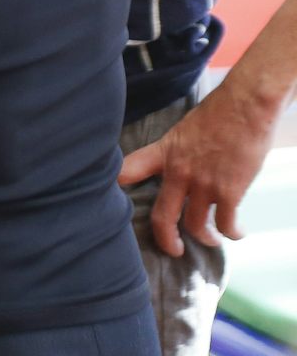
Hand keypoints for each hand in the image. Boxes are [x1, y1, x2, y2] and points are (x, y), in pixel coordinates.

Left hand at [118, 81, 277, 255]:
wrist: (246, 105)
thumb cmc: (218, 111)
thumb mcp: (183, 129)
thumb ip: (177, 151)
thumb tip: (178, 164)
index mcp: (164, 152)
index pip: (129, 169)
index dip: (115, 186)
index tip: (109, 200)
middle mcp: (179, 171)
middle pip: (161, 216)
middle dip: (165, 239)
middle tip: (173, 249)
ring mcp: (204, 183)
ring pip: (195, 225)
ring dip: (204, 237)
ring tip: (210, 239)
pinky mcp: (229, 191)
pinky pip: (225, 223)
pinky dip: (231, 233)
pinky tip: (235, 233)